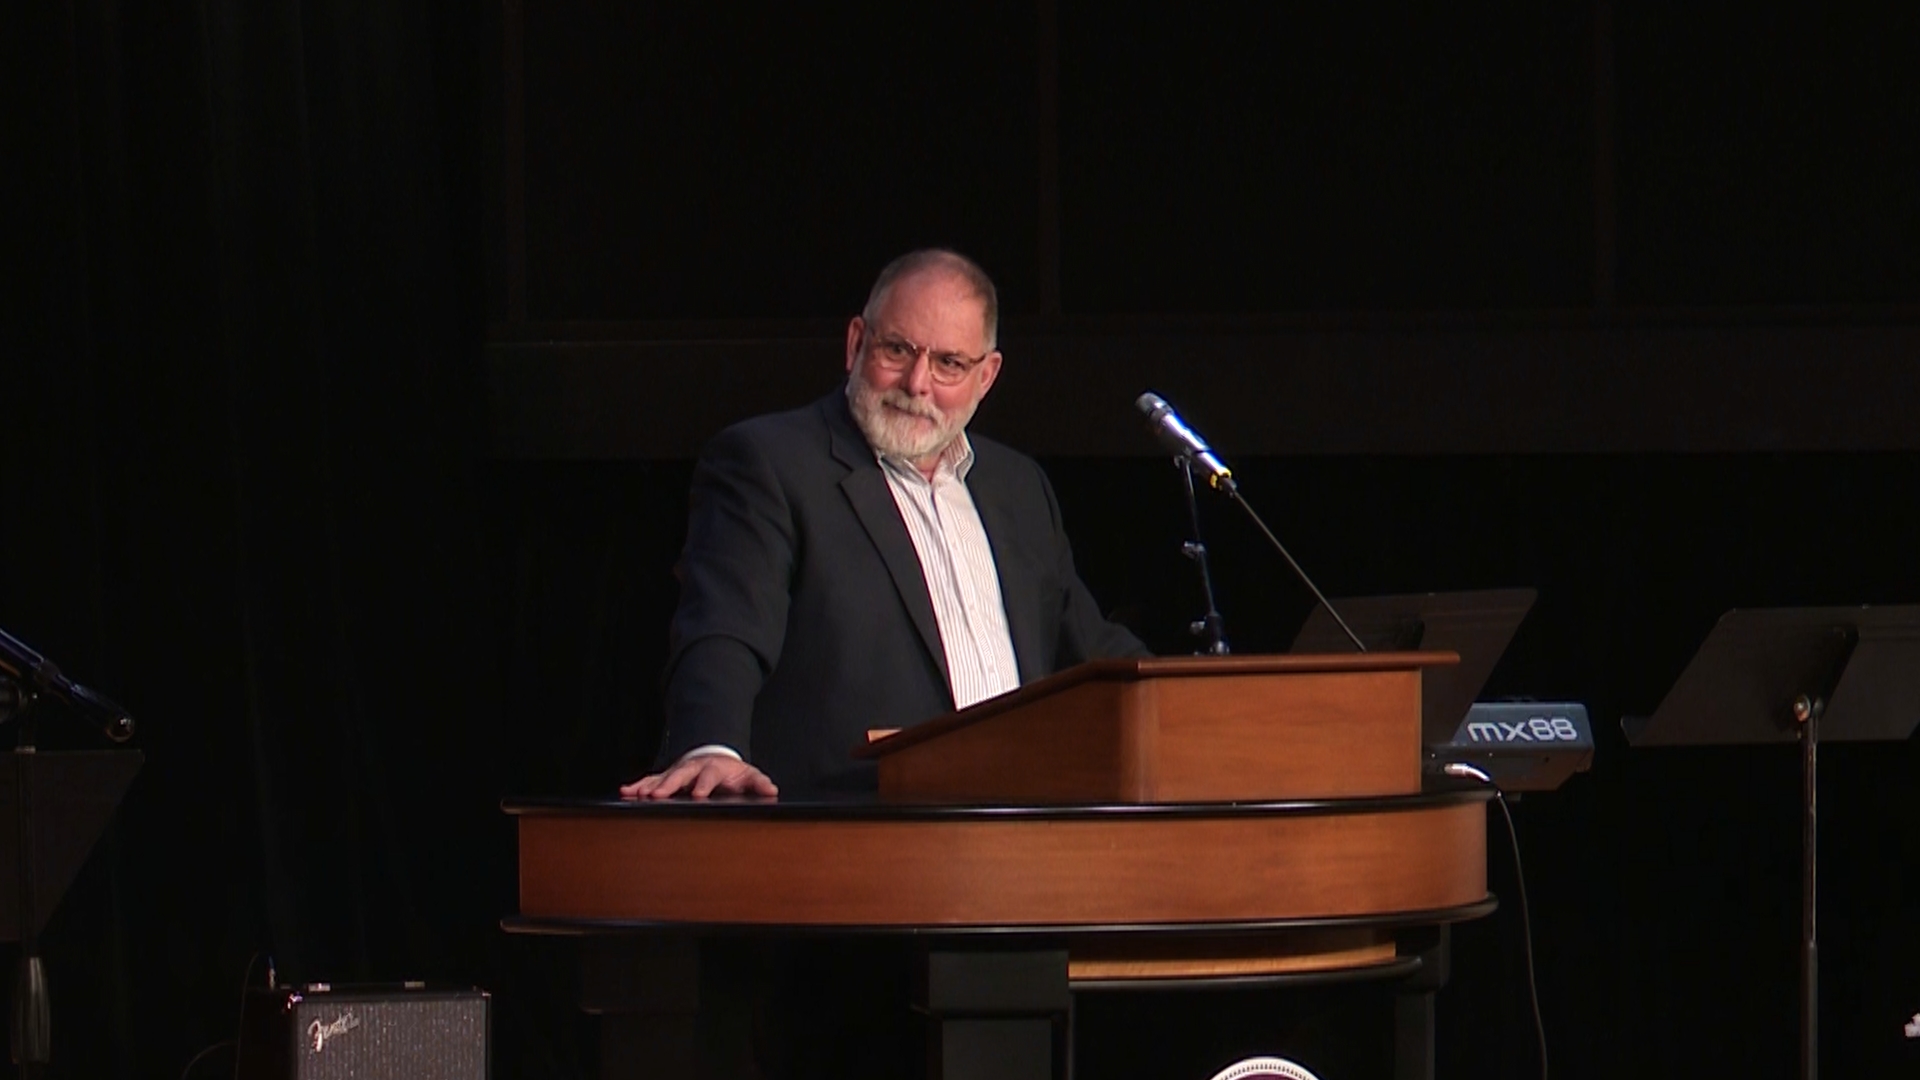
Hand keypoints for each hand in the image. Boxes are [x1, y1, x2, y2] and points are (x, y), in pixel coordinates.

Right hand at [619, 754, 778, 800]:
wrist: (718, 759)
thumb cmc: (733, 774)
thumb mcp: (749, 776)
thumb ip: (759, 783)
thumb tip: (771, 790)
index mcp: (714, 767)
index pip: (709, 774)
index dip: (704, 784)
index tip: (697, 794)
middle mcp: (694, 767)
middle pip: (680, 774)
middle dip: (668, 784)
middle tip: (657, 795)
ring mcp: (680, 771)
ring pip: (662, 776)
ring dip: (649, 785)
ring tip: (635, 793)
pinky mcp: (669, 776)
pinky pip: (652, 780)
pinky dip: (639, 785)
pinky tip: (626, 791)